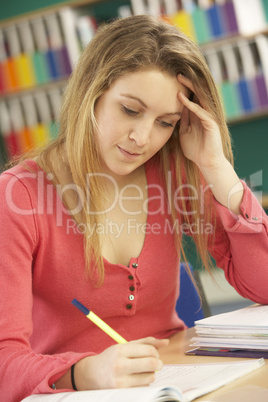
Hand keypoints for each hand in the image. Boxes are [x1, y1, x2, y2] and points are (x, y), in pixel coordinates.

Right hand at [74, 337, 168, 389]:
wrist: (90, 374)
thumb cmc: (112, 358)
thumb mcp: (125, 346)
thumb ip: (145, 342)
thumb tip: (166, 342)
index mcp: (121, 350)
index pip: (149, 350)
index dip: (156, 352)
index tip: (153, 354)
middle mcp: (120, 364)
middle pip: (152, 363)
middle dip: (158, 363)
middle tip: (156, 364)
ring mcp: (120, 380)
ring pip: (150, 377)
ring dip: (151, 374)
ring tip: (143, 372)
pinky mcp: (122, 392)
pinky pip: (143, 387)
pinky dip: (144, 383)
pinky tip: (135, 380)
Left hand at [177, 74, 243, 213]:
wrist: (206, 162)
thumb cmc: (195, 150)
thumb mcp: (184, 133)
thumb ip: (182, 121)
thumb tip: (175, 111)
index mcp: (197, 115)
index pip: (191, 97)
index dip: (183, 88)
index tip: (171, 81)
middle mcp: (204, 113)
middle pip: (196, 94)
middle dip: (187, 83)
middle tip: (176, 73)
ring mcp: (208, 117)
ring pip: (200, 98)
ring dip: (190, 88)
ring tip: (180, 78)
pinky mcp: (211, 123)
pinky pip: (200, 111)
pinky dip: (191, 104)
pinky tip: (182, 98)